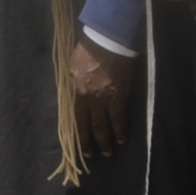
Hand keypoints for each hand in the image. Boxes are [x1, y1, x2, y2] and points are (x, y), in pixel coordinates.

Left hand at [67, 36, 137, 159]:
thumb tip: (74, 96)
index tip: (79, 146)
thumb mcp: (73, 66)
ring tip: (109, 152)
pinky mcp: (119, 95)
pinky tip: (122, 138)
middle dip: (91, 142)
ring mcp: (104, 98)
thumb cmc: (89, 49)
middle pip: (89, 125)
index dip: (78, 134)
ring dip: (106, 140)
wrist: (108, 39)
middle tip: (93, 155)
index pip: (75, 119)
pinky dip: (121, 129)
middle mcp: (88, 98)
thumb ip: (74, 83)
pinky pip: (119, 118)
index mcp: (75, 91)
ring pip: (104, 125)